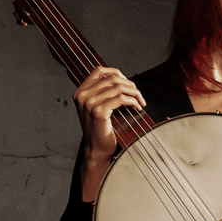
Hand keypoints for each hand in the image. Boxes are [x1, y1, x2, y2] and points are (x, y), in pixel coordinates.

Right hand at [73, 66, 145, 200]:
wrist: (97, 150)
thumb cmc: (102, 130)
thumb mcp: (100, 107)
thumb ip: (105, 93)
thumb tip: (124, 80)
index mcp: (80, 92)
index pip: (99, 71)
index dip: (117, 73)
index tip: (129, 84)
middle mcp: (82, 95)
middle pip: (112, 78)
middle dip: (130, 85)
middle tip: (140, 96)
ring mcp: (88, 103)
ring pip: (118, 87)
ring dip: (134, 93)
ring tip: (141, 103)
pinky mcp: (98, 112)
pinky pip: (121, 99)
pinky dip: (133, 101)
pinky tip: (137, 108)